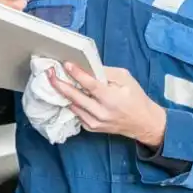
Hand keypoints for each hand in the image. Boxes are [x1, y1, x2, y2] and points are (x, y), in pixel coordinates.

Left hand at [48, 62, 166, 146]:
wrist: (143, 123)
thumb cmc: (136, 98)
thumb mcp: (126, 79)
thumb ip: (106, 72)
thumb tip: (88, 67)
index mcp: (111, 98)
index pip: (90, 85)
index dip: (76, 74)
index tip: (65, 64)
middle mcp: (101, 112)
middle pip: (75, 97)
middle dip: (60, 84)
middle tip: (49, 74)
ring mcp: (95, 122)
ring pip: (73, 106)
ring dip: (63, 94)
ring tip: (56, 81)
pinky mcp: (92, 128)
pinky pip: (77, 114)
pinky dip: (72, 104)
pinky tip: (70, 95)